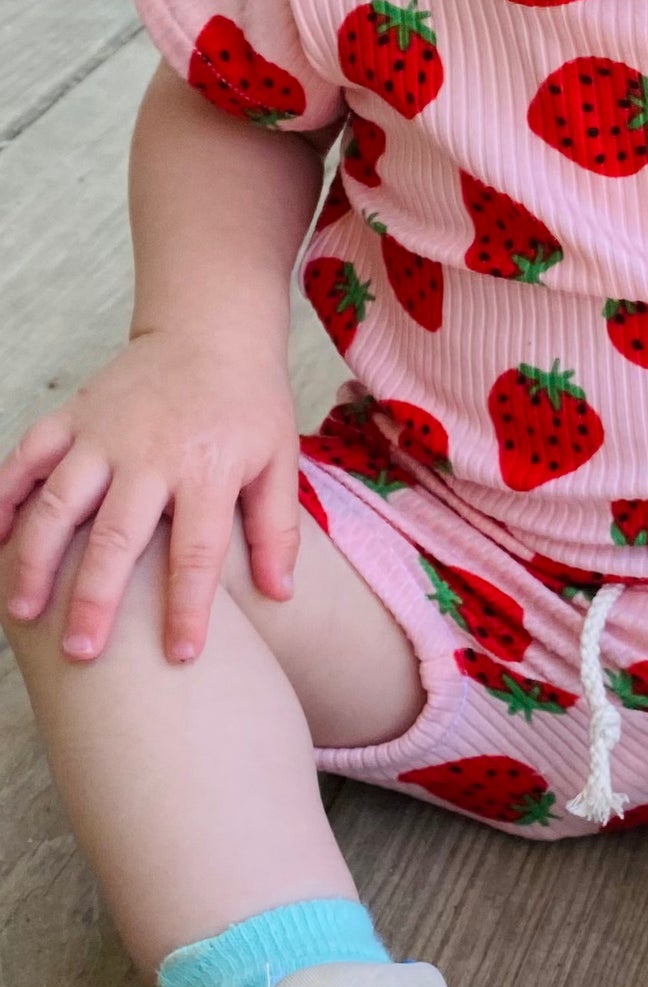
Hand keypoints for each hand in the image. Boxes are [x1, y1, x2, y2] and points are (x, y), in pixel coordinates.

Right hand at [0, 329, 298, 662]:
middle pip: (117, 536)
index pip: (197, 552)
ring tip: (24, 612)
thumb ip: (277, 527)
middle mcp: (151, 454)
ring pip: (58, 503)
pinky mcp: (72, 417)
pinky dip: (2, 496)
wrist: (212, 330)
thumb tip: (281, 595)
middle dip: (96, 598)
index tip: (181, 656)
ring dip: (35, 559)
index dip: (188, 608)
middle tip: (81, 652)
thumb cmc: (251, 404)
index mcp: (209, 468)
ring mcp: (103, 434)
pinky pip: (26, 458)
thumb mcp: (280, 459)